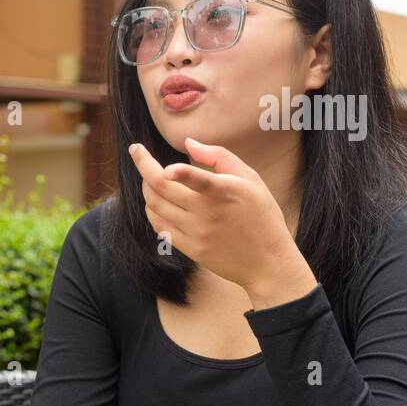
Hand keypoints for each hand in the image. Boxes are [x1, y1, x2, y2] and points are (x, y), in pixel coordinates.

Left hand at [127, 138, 314, 301]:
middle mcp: (207, 213)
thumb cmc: (261, 214)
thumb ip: (219, 157)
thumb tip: (188, 144)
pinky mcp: (190, 249)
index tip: (146, 153)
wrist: (268, 262)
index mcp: (224, 191)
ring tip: (150, 178)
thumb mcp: (250, 179)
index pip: (195, 178)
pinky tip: (157, 202)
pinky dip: (153, 211)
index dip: (172, 169)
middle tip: (138, 153)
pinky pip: (160, 227)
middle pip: (161, 187)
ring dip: (147, 188)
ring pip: (155, 206)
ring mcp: (196, 233)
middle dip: (143, 166)